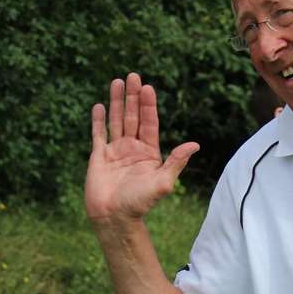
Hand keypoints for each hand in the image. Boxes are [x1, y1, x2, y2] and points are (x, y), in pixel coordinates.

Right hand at [85, 73, 199, 224]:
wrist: (114, 217)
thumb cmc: (140, 203)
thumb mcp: (163, 182)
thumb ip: (176, 162)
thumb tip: (195, 144)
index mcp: (149, 152)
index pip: (149, 123)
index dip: (148, 105)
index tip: (147, 87)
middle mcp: (132, 148)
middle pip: (133, 116)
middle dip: (133, 97)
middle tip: (133, 76)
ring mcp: (115, 151)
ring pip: (115, 120)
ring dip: (115, 102)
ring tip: (117, 82)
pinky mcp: (99, 156)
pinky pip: (98, 134)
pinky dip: (98, 120)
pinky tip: (99, 105)